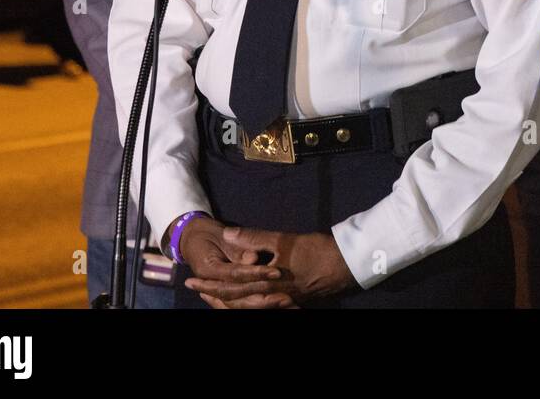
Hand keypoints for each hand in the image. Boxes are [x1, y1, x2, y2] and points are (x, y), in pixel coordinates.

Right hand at [176, 216, 286, 308]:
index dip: (257, 273)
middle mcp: (209, 283)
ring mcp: (214, 291)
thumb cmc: (208, 234)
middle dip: (264, 299)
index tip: (278, 272)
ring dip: (263, 306)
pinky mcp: (224, 296)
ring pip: (240, 305)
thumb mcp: (222, 236)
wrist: (192, 238)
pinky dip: (257, 307)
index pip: (236, 275)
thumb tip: (253, 258)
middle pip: (239, 297)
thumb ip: (239, 247)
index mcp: (207, 268)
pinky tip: (278, 306)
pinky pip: (240, 306)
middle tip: (287, 299)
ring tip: (288, 306)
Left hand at [185, 227, 356, 307]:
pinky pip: (264, 305)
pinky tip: (248, 299)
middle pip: (236, 300)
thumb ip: (255, 238)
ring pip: (250, 305)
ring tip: (215, 294)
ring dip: (230, 300)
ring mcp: (283, 300)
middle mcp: (271, 297)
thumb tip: (227, 234)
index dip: (210, 284)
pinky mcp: (292, 299)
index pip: (231, 286)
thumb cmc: (316, 250)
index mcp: (266, 283)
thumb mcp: (284, 240)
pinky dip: (250, 303)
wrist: (347, 264)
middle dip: (215, 295)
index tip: (192, 280)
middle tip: (196, 289)